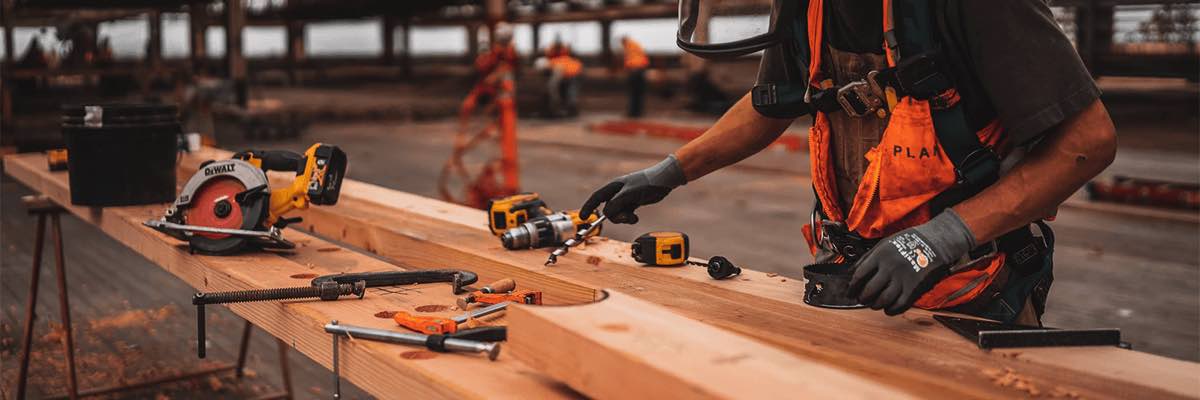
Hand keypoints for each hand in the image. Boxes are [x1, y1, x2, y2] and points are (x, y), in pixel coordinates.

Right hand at [580, 155, 686, 223]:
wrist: (664, 181)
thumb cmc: (647, 183)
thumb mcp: (629, 194)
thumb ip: (616, 204)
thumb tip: (606, 214)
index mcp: (614, 187)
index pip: (596, 197)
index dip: (588, 207)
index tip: (583, 218)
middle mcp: (617, 192)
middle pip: (607, 209)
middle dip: (615, 216)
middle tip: (625, 217)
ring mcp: (625, 198)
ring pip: (616, 214)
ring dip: (623, 218)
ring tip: (633, 217)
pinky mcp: (633, 203)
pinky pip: (625, 215)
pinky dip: (629, 218)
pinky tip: (636, 217)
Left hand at [847, 209, 976, 314]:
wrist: (934, 243)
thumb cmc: (907, 242)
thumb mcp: (884, 244)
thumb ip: (867, 258)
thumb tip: (851, 272)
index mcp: (881, 255)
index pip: (859, 275)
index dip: (852, 287)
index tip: (850, 292)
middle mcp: (890, 268)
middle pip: (869, 291)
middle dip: (862, 298)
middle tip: (862, 299)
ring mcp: (903, 279)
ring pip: (882, 300)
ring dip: (875, 305)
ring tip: (874, 303)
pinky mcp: (914, 288)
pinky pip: (899, 305)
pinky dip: (891, 310)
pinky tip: (888, 308)